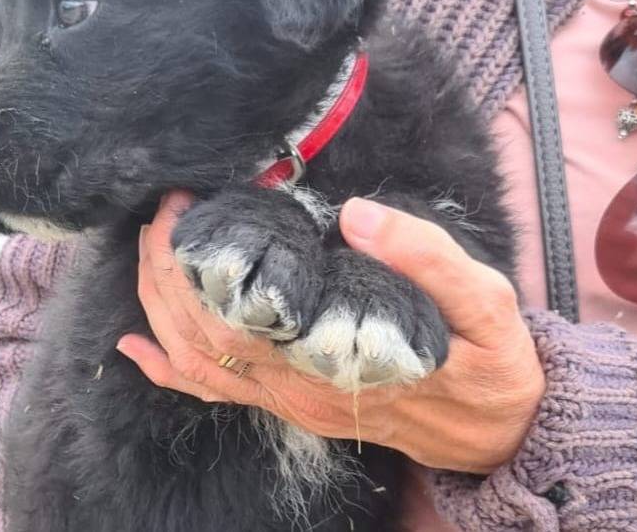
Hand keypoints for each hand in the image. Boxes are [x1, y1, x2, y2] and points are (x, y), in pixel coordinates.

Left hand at [116, 192, 545, 473]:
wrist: (499, 433)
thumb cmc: (491, 363)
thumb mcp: (486, 303)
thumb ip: (427, 257)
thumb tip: (357, 214)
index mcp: (332, 358)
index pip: (234, 314)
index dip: (194, 262)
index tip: (185, 204)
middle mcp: (297, 388)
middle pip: (200, 337)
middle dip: (164, 271)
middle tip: (162, 210)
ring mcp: (290, 402)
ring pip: (198, 364)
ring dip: (158, 307)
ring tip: (149, 248)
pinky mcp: (292, 404)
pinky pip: (216, 394)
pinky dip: (168, 368)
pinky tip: (137, 345)